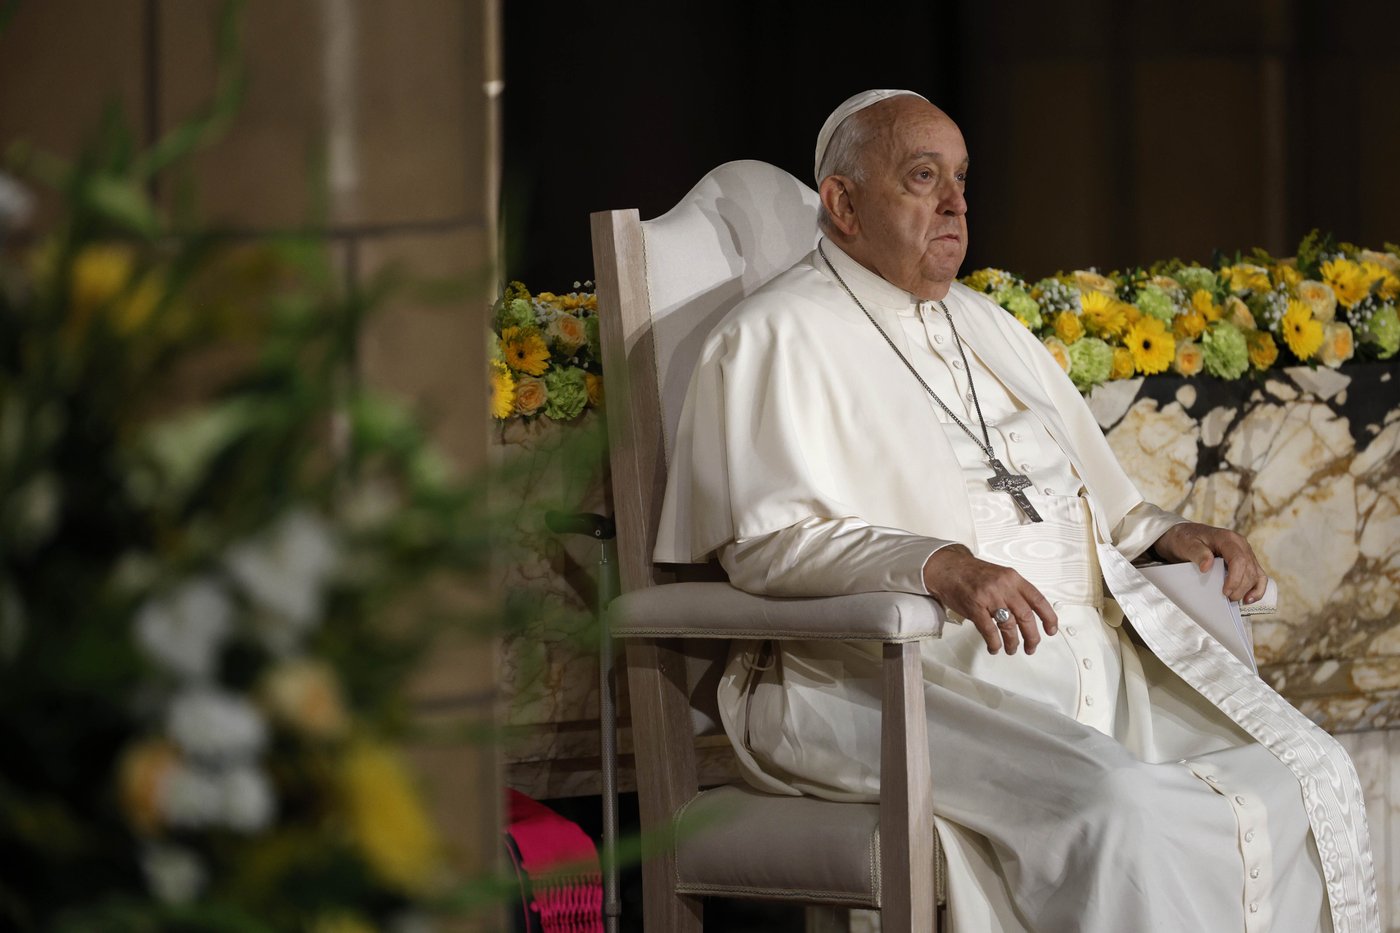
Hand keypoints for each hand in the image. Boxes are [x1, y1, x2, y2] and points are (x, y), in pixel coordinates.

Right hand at [921, 545, 1057, 655]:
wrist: (949, 568)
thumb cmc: (974, 574)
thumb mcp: (1001, 576)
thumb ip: (1015, 592)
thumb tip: (1028, 616)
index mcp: (1013, 579)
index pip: (1038, 600)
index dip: (1048, 617)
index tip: (1051, 630)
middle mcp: (1004, 587)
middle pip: (1026, 616)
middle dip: (1032, 636)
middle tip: (1031, 647)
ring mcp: (989, 597)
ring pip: (1009, 626)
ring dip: (1012, 642)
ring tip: (1012, 649)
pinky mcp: (975, 607)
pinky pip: (989, 630)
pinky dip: (994, 642)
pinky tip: (995, 647)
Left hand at [1150, 522, 1268, 602]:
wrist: (1184, 535)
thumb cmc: (1185, 539)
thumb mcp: (1186, 544)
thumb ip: (1197, 553)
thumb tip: (1206, 566)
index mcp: (1227, 538)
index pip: (1239, 560)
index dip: (1235, 579)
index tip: (1225, 592)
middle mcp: (1240, 544)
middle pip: (1249, 569)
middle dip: (1240, 588)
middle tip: (1226, 598)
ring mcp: (1245, 552)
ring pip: (1256, 574)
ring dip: (1248, 590)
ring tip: (1234, 600)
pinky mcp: (1246, 561)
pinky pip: (1258, 575)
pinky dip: (1257, 588)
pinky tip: (1248, 599)